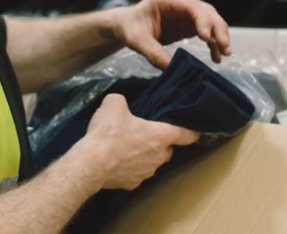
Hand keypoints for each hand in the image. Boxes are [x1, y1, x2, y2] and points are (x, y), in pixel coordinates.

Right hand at [79, 94, 199, 190]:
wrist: (90, 164)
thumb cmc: (108, 133)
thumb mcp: (113, 103)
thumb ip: (122, 101)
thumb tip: (120, 104)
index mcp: (161, 135)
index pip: (186, 134)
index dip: (192, 131)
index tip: (196, 131)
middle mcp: (158, 156)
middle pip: (167, 149)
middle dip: (160, 143)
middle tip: (144, 133)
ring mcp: (146, 173)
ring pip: (152, 163)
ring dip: (145, 156)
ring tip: (126, 148)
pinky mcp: (132, 184)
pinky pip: (137, 174)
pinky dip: (130, 168)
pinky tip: (117, 162)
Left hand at [115, 0, 231, 68]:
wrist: (126, 26)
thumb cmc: (130, 29)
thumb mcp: (137, 41)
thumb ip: (153, 53)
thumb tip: (171, 68)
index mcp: (166, 0)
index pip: (191, 6)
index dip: (202, 19)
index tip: (206, 37)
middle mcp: (180, 3)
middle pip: (206, 11)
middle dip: (217, 28)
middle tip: (224, 47)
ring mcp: (186, 13)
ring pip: (210, 20)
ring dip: (219, 35)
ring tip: (224, 53)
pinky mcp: (188, 24)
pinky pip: (206, 31)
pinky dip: (212, 43)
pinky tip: (216, 57)